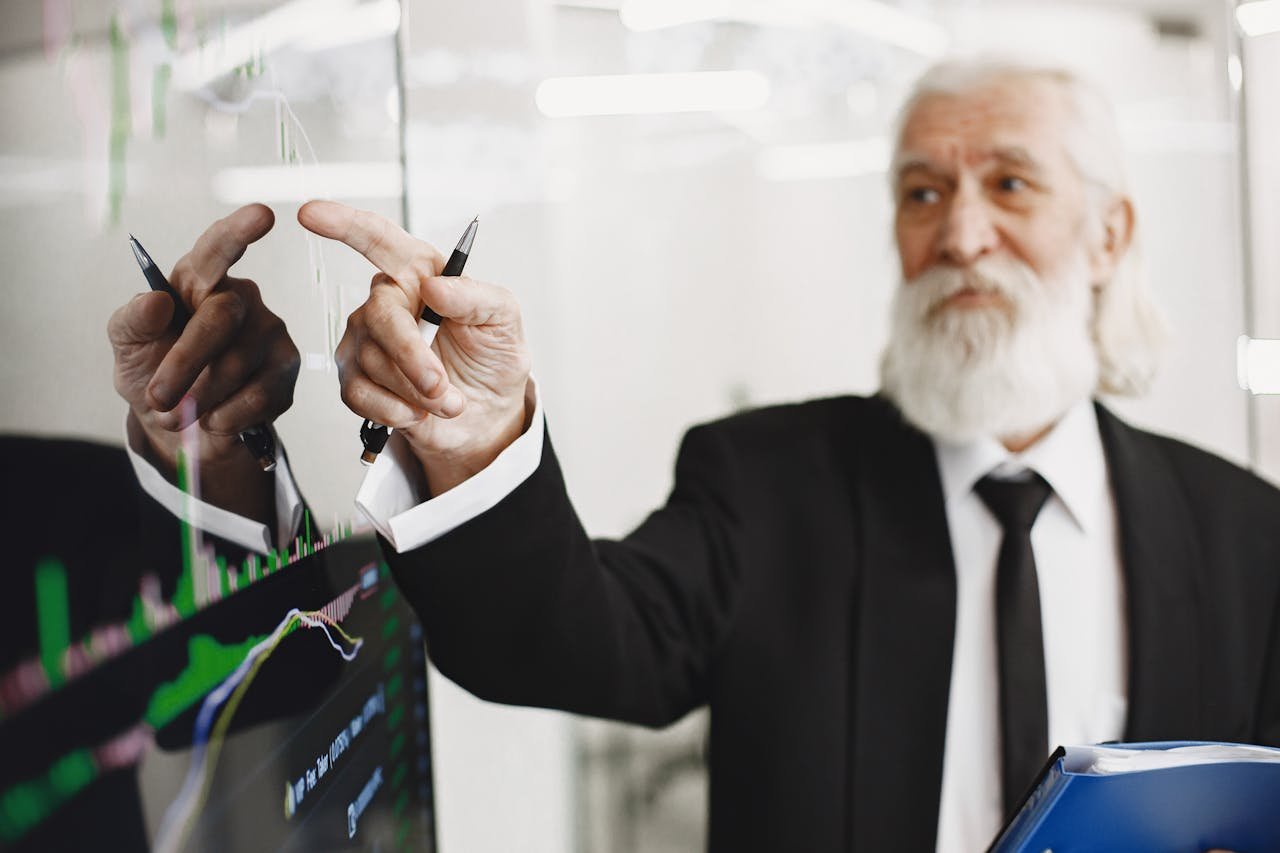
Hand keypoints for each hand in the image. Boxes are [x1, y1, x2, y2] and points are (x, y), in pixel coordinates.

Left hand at [109, 204, 298, 521]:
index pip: (218, 249)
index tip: (262, 215)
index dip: (240, 231)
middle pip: (220, 320)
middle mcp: (242, 300)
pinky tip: (217, 417)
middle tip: (160, 398)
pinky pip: (257, 395)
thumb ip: (132, 320)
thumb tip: (156, 300)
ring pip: (236, 364)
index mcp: (200, 281)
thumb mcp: (128, 346)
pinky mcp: (286, 370)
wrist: (181, 428)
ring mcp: (270, 333)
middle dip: (183, 365)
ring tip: (185, 410)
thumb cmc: (154, 373)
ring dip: (201, 397)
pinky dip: (226, 415)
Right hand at [297, 200, 529, 494]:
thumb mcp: (503, 320)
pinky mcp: (356, 379)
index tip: (311, 213)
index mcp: (420, 273)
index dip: (344, 225)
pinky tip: (417, 413)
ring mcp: (366, 340)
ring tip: (447, 400)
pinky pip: (358, 394)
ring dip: (416, 391)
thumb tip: (437, 287)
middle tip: (441, 385)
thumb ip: (478, 297)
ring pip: (372, 362)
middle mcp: (387, 301)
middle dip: (411, 357)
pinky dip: (393, 410)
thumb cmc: (492, 357)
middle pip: (378, 317)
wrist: (486, 415)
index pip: (377, 239)